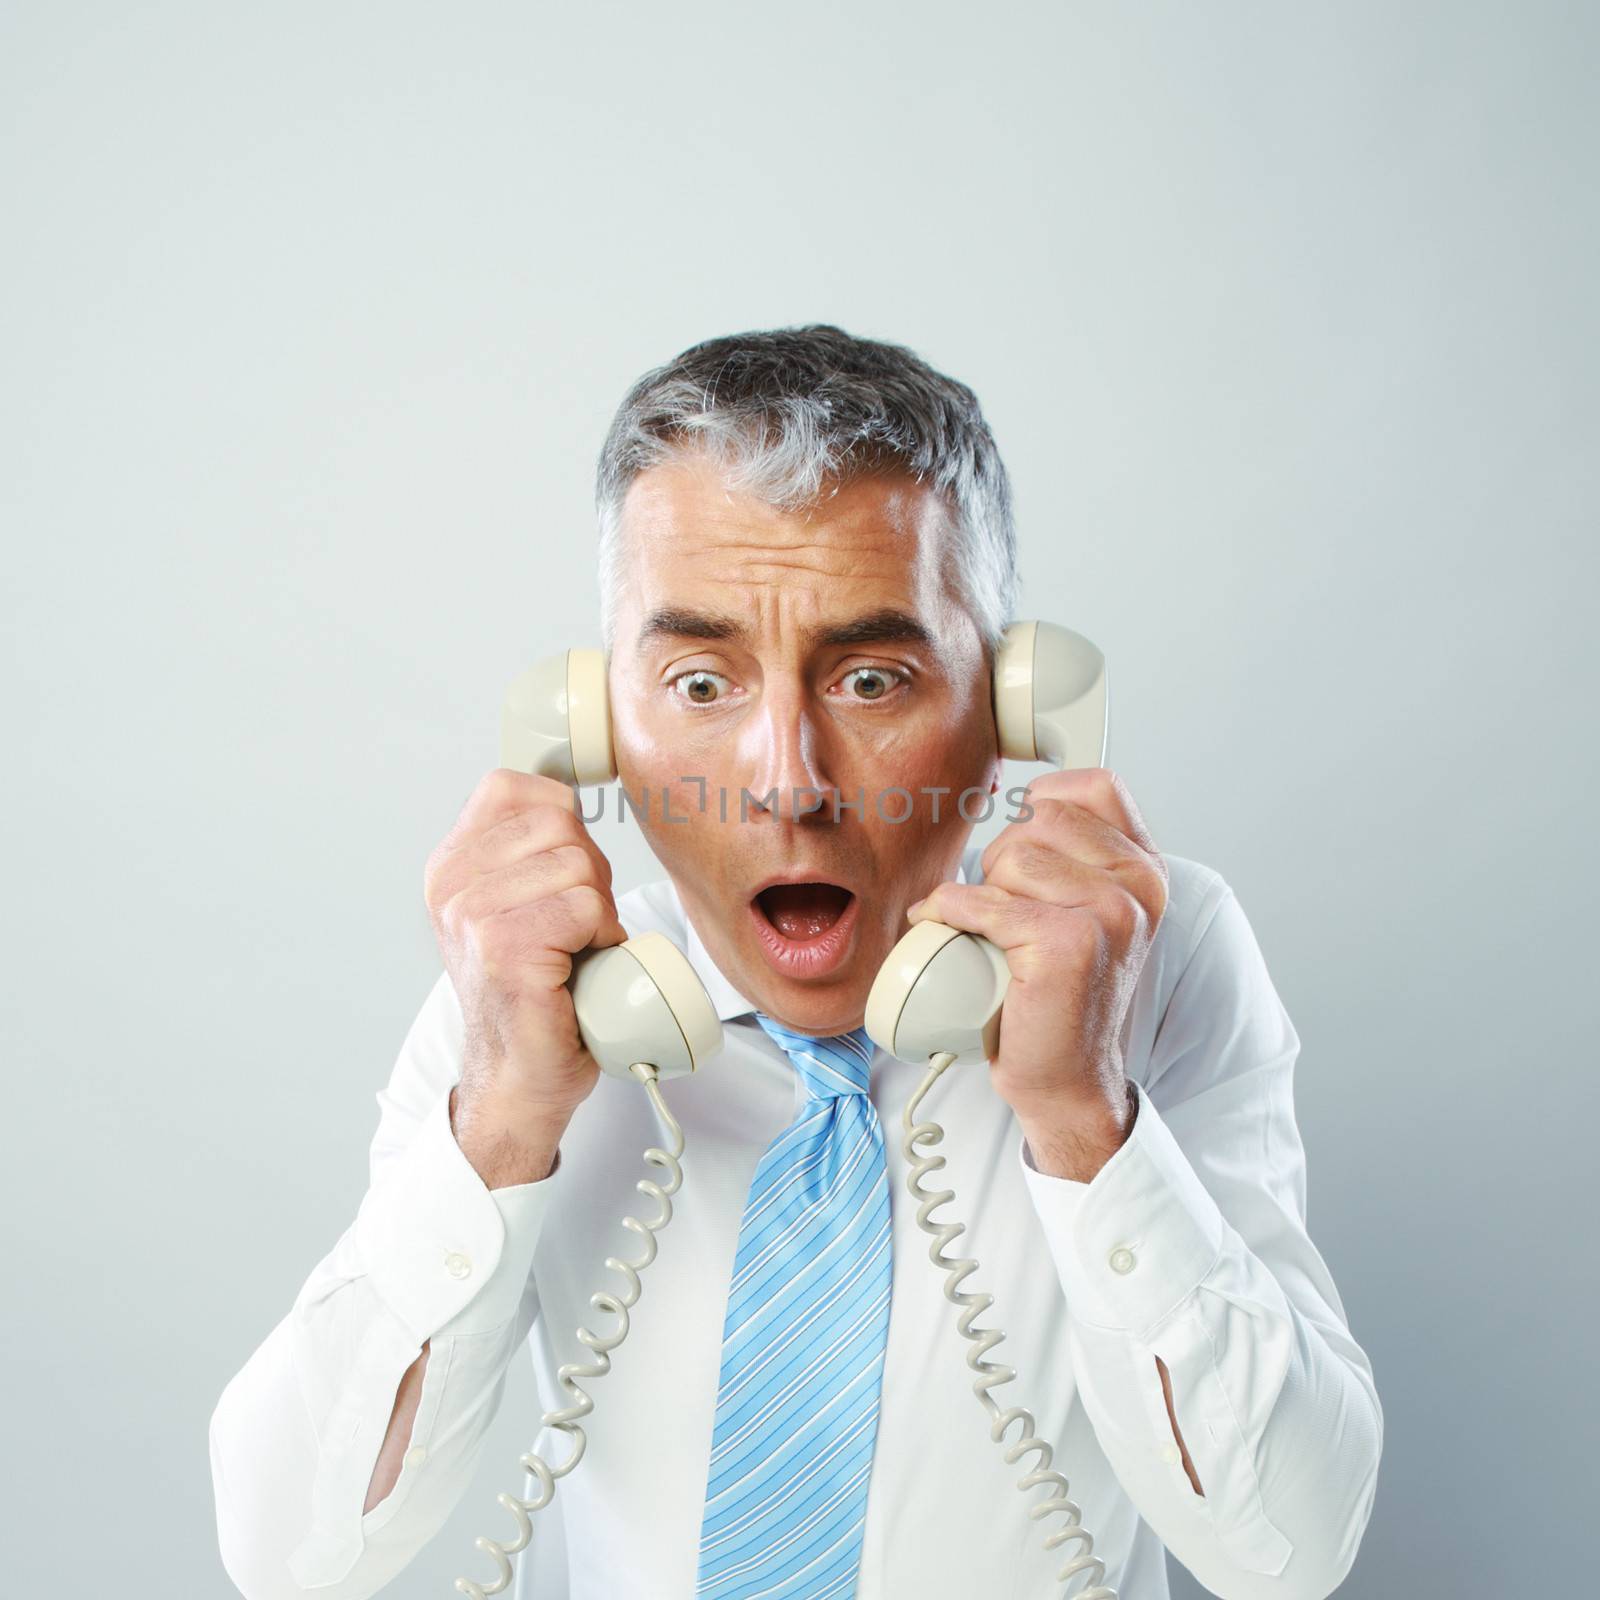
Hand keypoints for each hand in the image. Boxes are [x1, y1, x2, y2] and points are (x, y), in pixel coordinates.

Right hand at [424, 768, 626, 1156]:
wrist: (521, 1075)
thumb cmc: (537, 990)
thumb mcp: (518, 902)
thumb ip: (531, 848)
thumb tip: (572, 799)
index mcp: (450, 864)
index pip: (516, 787)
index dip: (562, 823)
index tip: (562, 876)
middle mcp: (450, 885)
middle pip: (560, 822)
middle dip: (589, 872)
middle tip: (574, 926)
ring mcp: (471, 916)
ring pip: (579, 865)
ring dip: (598, 910)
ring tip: (573, 950)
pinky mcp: (503, 949)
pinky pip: (586, 907)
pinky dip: (602, 937)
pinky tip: (578, 968)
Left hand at [905, 768, 1168, 1178]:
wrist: (1069, 1077)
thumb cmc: (1062, 993)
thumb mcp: (1088, 910)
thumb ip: (1075, 854)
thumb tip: (1018, 801)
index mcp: (1147, 869)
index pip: (1094, 786)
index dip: (1044, 804)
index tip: (1027, 848)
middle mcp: (1139, 885)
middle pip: (1039, 818)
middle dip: (1006, 857)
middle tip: (1008, 912)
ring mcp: (1111, 912)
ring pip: (1011, 858)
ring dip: (983, 891)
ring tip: (997, 934)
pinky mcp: (1068, 943)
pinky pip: (982, 901)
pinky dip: (949, 911)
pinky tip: (944, 928)